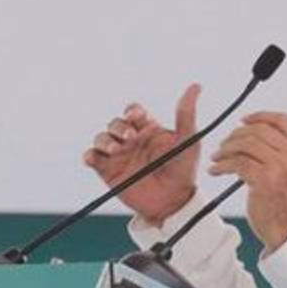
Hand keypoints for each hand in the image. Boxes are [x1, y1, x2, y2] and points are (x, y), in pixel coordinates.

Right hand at [82, 84, 200, 224]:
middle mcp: (131, 139)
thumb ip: (186, 114)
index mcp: (148, 129)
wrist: (172, 201)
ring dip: (105, 140)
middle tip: (130, 137)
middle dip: (119, 127)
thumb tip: (196, 85)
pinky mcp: (107, 170)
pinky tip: (95, 158)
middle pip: (115, 123)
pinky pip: (92, 157)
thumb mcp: (187, 140)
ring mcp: (118, 155)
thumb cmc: (182, 169)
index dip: (132, 112)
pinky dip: (90, 155)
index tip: (137, 118)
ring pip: (101, 138)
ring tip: (117, 150)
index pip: (133, 112)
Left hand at [209, 112, 286, 250]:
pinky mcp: (264, 180)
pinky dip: (222, 165)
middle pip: (259, 130)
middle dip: (236, 135)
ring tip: (218, 157)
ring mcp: (280, 167)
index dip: (260, 116)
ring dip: (226, 149)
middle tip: (225, 143)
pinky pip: (237, 163)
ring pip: (245, 144)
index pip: (282, 120)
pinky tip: (216, 169)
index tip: (244, 120)